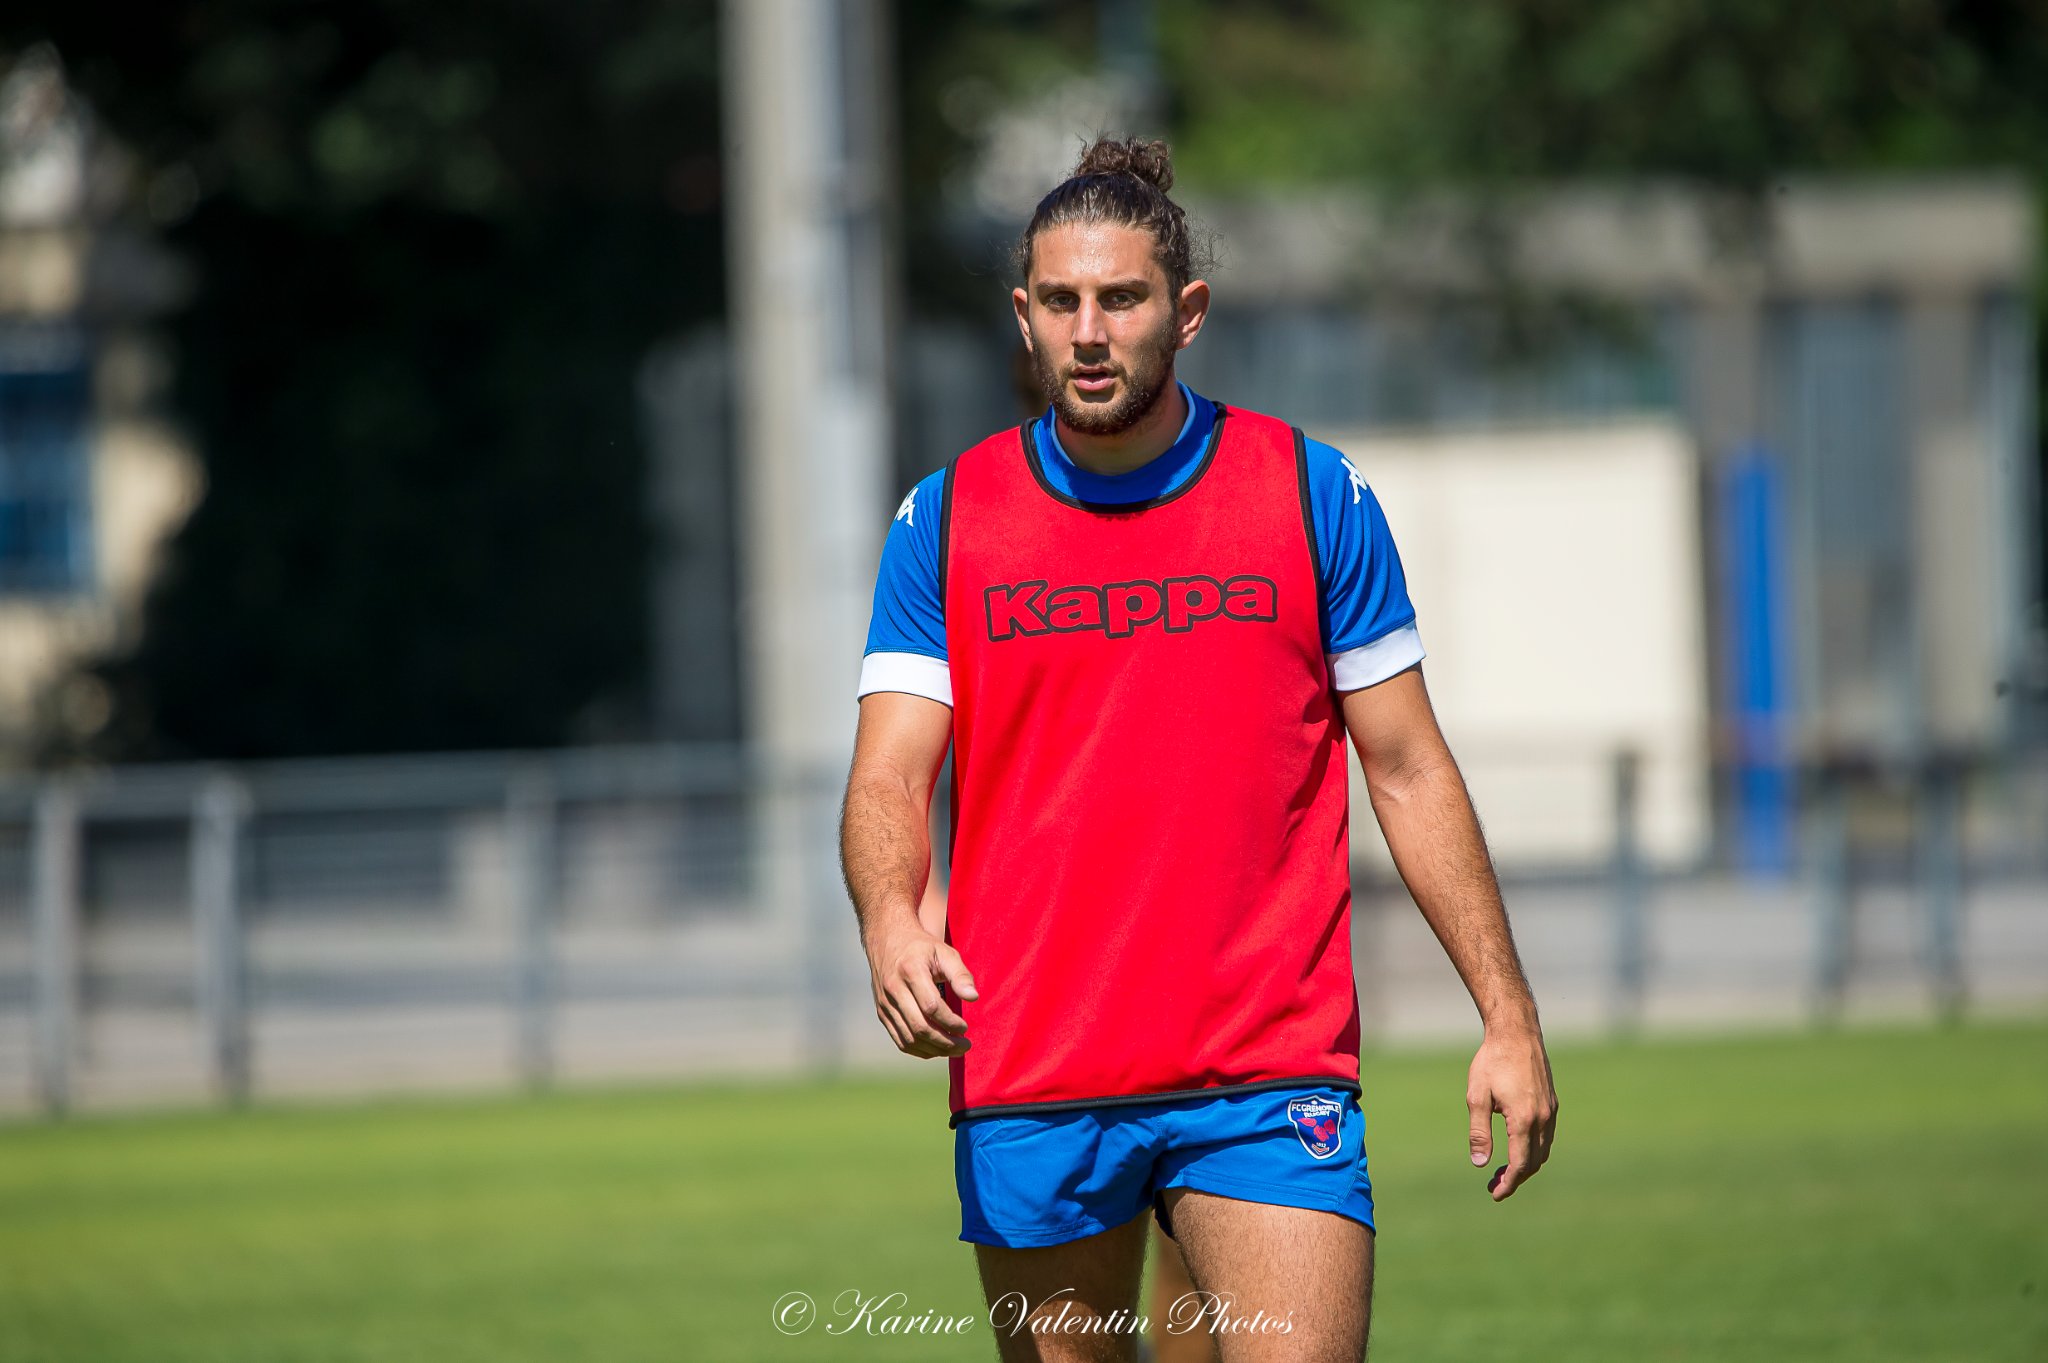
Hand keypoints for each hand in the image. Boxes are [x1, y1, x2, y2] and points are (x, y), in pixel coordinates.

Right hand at [863, 920, 978, 1058]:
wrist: (887, 939)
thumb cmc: (921, 946)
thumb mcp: (944, 952)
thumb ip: (960, 975)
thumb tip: (973, 997)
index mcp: (910, 971)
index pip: (931, 1007)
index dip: (951, 1022)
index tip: (965, 1027)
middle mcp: (894, 989)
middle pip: (920, 1027)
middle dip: (945, 1042)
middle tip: (964, 1045)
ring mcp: (885, 1003)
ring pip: (909, 1038)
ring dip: (934, 1049)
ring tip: (953, 1049)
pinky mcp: (882, 1012)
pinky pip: (900, 1040)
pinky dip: (919, 1050)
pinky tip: (936, 1048)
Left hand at [1466, 1025, 1556, 1200]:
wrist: (1516, 1032)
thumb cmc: (1492, 1061)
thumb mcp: (1477, 1097)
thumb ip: (1479, 1132)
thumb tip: (1480, 1163)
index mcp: (1523, 1119)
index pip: (1520, 1164)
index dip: (1509, 1183)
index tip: (1495, 1193)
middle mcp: (1542, 1118)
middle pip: (1534, 1161)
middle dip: (1516, 1177)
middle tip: (1495, 1184)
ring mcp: (1550, 1110)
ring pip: (1543, 1150)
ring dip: (1526, 1164)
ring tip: (1504, 1170)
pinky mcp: (1551, 1102)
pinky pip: (1547, 1135)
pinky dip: (1534, 1149)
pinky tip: (1517, 1146)